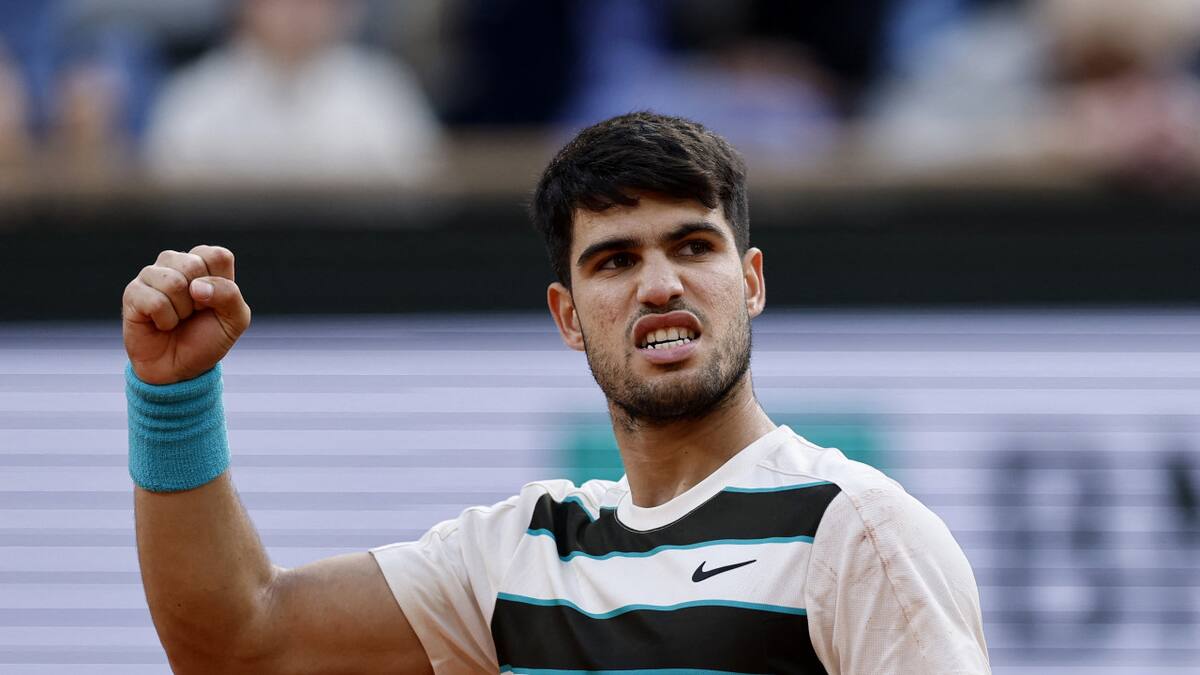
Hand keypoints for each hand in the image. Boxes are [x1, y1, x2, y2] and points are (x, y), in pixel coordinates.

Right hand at [122, 245, 250, 384]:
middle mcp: (176, 263)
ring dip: (182, 311)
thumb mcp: (234, 321)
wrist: (179, 369)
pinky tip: (161, 324)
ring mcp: (152, 275)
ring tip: (177, 319)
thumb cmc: (207, 340)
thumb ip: (230, 295)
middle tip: (193, 314)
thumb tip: (195, 286)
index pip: (217, 256)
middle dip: (200, 300)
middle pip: (194, 264)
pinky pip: (155, 302)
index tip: (213, 304)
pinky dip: (165, 321)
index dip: (221, 286)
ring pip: (174, 282)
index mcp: (204, 263)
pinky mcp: (133, 292)